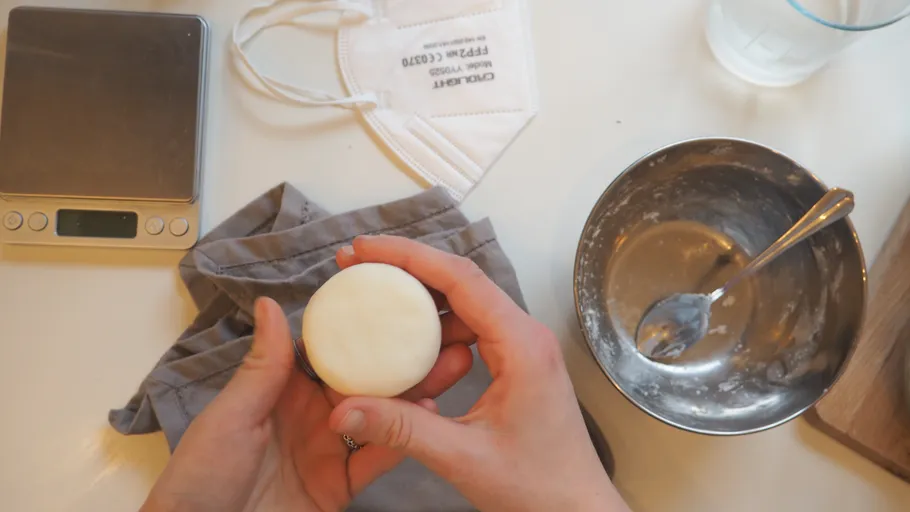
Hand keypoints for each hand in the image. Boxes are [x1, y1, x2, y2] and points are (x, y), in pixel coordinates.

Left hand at [141, 295, 472, 511]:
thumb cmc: (201, 476)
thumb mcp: (232, 415)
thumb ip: (264, 365)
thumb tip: (269, 304)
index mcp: (282, 389)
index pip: (330, 350)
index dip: (361, 327)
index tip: (394, 301)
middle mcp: (311, 414)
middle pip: (365, 380)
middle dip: (401, 358)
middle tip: (437, 334)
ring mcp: (329, 449)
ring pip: (380, 416)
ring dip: (412, 396)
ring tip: (446, 370)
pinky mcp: (340, 485)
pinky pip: (376, 460)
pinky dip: (401, 442)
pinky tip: (425, 421)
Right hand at [330, 235, 630, 511]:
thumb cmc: (539, 487)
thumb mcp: (463, 457)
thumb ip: (402, 429)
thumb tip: (344, 408)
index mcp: (521, 345)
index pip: (460, 278)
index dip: (408, 257)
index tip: (364, 250)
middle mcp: (526, 336)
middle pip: (460, 282)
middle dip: (406, 271)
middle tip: (356, 268)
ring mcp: (523, 349)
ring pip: (464, 306)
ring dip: (419, 303)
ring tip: (372, 302)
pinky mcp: (516, 365)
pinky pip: (471, 332)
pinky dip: (435, 333)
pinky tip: (405, 347)